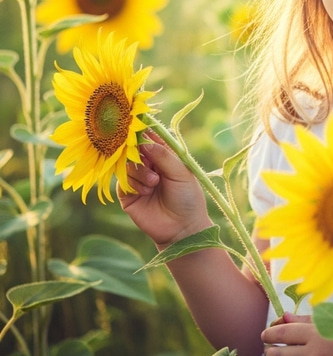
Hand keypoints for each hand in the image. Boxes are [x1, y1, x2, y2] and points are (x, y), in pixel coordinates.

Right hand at [118, 130, 211, 248]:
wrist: (182, 228)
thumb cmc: (188, 197)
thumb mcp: (181, 173)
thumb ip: (163, 156)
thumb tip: (144, 140)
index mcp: (164, 156)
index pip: (150, 138)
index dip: (143, 132)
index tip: (137, 127)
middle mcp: (149, 165)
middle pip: (134, 149)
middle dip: (139, 153)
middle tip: (149, 162)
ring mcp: (137, 179)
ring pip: (126, 164)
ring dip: (139, 171)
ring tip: (154, 183)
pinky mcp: (127, 195)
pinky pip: (122, 181)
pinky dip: (134, 183)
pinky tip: (146, 191)